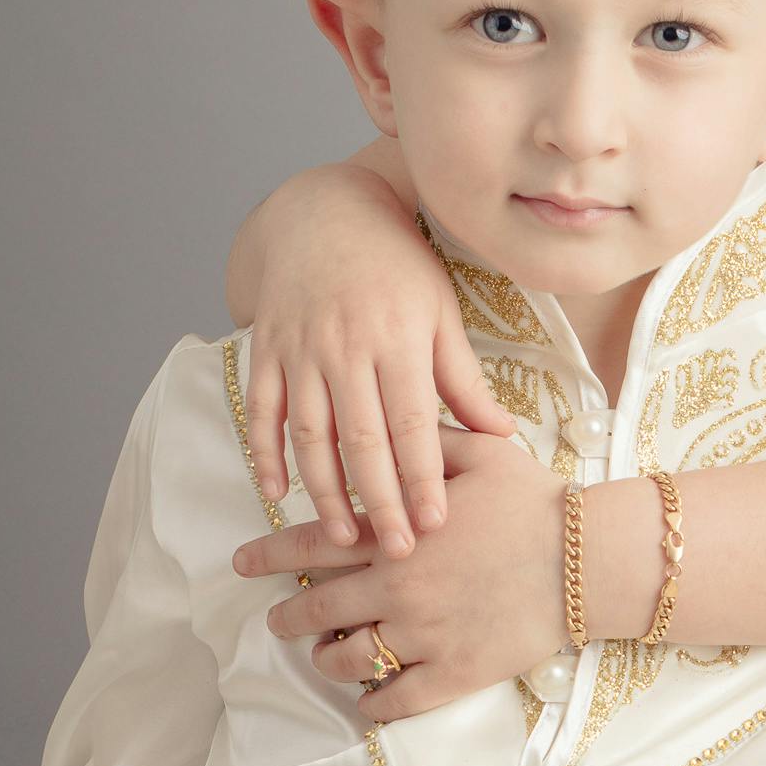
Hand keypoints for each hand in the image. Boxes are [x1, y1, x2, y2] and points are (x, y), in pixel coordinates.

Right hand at [235, 167, 513, 549]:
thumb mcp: (440, 312)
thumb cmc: (396, 265)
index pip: (412, 424)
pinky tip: (277, 494)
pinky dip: (266, 454)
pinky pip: (263, 412)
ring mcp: (300, 350)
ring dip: (323, 491)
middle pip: (361, 441)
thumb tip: (502, 435)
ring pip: (309, 435)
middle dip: (379, 502)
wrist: (324, 212)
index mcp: (397, 340)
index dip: (422, 478)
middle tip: (395, 553)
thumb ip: (463, 378)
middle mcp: (345, 347)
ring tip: (341, 537)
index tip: (434, 525)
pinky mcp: (267, 351)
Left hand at [237, 440, 662, 723]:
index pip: (311, 544)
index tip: (240, 562)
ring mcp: (424, 634)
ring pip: (350, 657)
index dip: (268, 553)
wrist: (587, 559)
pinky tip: (366, 702)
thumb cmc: (537, 502)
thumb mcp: (480, 452)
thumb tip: (392, 434)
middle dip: (288, 615)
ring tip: (322, 657)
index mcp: (396, 531)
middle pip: (317, 606)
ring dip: (326, 659)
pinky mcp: (454, 672)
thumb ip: (427, 441)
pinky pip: (397, 699)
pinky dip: (373, 704)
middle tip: (277, 620)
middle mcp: (398, 585)